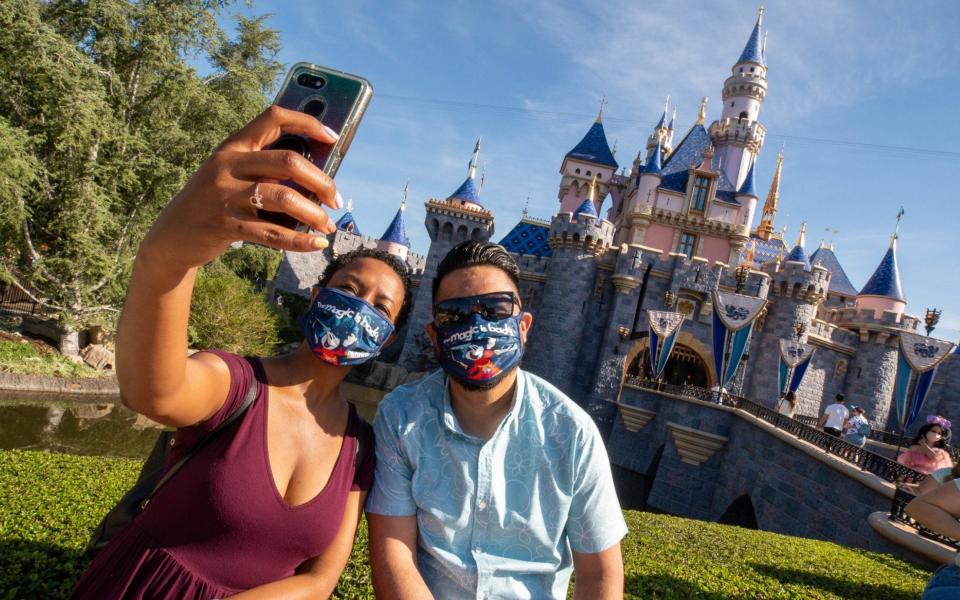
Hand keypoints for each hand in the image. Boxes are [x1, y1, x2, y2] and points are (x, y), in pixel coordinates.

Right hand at [140, 106, 340, 271]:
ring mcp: (225, 195)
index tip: (333, 138)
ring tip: (327, 225)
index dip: (307, 122)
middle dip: (321, 181)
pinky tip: (316, 244)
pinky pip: (272, 234)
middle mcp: (228, 165)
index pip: (273, 118)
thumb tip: (317, 177)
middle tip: (335, 199)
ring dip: (313, 213)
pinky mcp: (225, 225)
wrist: (172, 236)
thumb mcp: (230, 175)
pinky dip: (300, 241)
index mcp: (233, 146)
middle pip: (288, 161)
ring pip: (284, 197)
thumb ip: (263, 169)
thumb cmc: (214, 202)